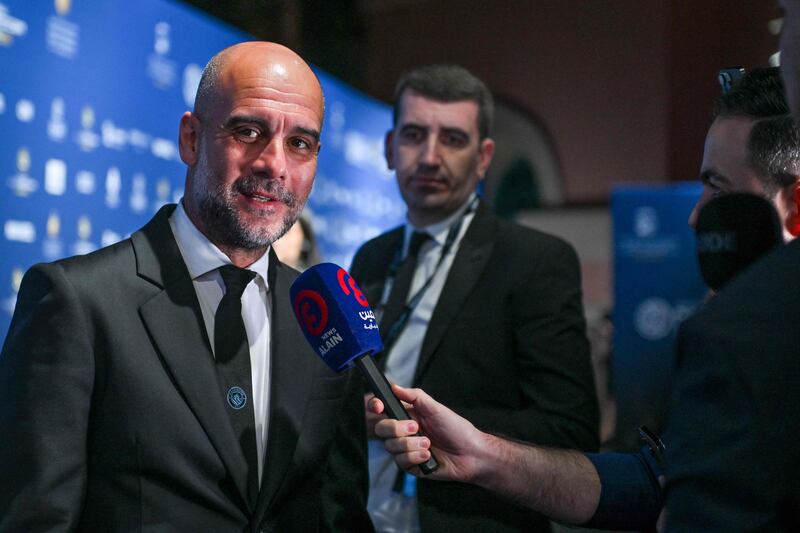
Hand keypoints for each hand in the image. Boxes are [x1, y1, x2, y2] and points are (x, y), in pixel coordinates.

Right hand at [367, 384, 487, 482]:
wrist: (471, 454)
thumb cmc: (456, 429)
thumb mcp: (436, 408)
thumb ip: (415, 396)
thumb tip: (394, 387)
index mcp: (406, 415)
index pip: (382, 410)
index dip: (375, 407)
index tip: (378, 406)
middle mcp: (403, 432)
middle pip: (381, 429)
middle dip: (396, 428)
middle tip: (416, 427)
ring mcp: (405, 449)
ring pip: (390, 446)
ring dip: (410, 445)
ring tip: (428, 443)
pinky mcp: (410, 465)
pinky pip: (400, 461)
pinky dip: (414, 457)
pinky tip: (428, 456)